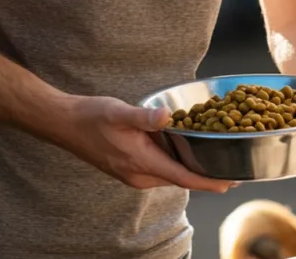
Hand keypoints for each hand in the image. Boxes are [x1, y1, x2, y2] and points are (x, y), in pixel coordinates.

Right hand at [50, 95, 235, 192]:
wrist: (65, 123)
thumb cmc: (91, 117)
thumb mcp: (119, 112)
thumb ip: (144, 116)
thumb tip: (166, 116)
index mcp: (141, 163)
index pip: (183, 178)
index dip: (209, 181)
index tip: (230, 183)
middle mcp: (140, 174)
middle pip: (180, 178)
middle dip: (205, 173)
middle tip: (231, 162)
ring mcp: (134, 173)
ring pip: (170, 172)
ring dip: (190, 165)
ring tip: (215, 153)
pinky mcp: (130, 166)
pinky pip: (160, 166)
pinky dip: (175, 159)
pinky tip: (185, 144)